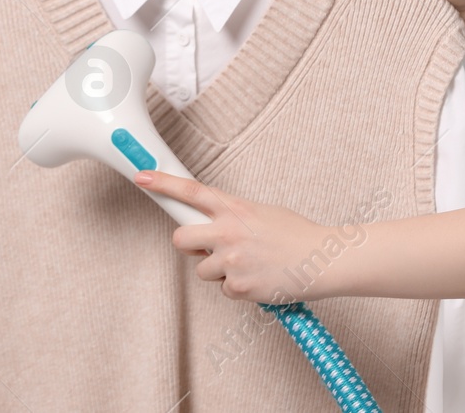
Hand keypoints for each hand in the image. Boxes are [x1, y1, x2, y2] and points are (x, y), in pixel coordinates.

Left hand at [136, 170, 338, 302]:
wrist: (323, 261)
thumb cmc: (296, 235)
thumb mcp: (262, 213)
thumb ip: (234, 216)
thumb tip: (213, 227)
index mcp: (235, 208)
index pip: (191, 191)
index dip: (162, 183)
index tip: (142, 176)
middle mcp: (228, 232)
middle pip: (180, 239)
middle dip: (188, 246)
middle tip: (205, 248)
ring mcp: (231, 261)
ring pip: (202, 271)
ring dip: (219, 270)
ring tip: (249, 264)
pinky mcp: (238, 286)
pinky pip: (225, 289)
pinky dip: (239, 287)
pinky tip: (260, 278)